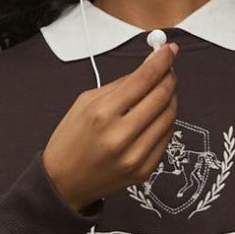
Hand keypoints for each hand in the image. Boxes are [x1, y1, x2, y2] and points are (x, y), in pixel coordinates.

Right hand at [43, 39, 178, 210]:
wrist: (64, 183)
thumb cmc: (71, 139)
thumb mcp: (85, 103)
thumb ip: (119, 85)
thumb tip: (149, 67)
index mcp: (102, 114)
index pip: (143, 80)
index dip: (161, 61)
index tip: (170, 50)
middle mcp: (121, 136)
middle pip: (161, 97)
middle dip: (169, 78)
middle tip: (169, 70)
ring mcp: (135, 156)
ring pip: (169, 118)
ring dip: (171, 99)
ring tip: (163, 91)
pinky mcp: (144, 170)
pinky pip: (166, 138)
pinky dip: (165, 122)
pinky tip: (157, 116)